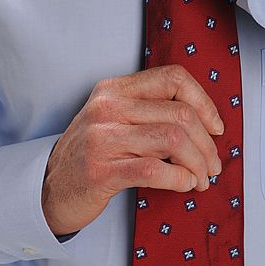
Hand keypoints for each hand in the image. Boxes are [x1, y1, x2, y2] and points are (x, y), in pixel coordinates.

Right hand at [41, 65, 223, 235]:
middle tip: (214, 165)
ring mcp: (102, 137)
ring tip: (202, 178)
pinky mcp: (100, 170)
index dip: (204, 101)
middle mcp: (109, 106)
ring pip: (173, 140)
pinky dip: (179, 178)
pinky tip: (184, 184)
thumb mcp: (117, 118)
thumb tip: (206, 123)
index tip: (216, 127)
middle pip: (180, 113)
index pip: (174, 78)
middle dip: (207, 143)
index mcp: (117, 88)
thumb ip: (153, 111)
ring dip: (198, 163)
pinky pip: (154, 170)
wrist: (49, 188)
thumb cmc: (94, 152)